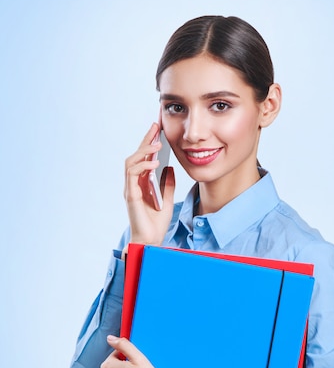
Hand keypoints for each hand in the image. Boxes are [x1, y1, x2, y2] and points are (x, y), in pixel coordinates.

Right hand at [124, 122, 174, 245]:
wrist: (151, 240)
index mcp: (141, 182)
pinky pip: (132, 175)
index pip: (143, 158)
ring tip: (157, 144)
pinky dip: (142, 167)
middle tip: (155, 126)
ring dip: (143, 151)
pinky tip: (154, 163)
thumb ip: (167, 183)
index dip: (148, 142)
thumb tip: (169, 167)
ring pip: (130, 162)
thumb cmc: (156, 222)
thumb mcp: (167, 199)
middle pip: (136, 155)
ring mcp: (130, 188)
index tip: (157, 127)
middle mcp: (133, 183)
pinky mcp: (130, 195)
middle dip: (145, 139)